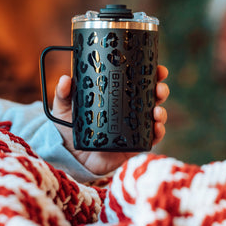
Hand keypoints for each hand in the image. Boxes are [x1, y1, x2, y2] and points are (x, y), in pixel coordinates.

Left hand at [52, 65, 169, 174]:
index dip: (152, 74)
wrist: (70, 157)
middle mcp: (129, 110)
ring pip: (154, 117)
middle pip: (152, 97)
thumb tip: (65, 79)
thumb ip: (64, 94)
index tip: (158, 69)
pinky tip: (157, 127)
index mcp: (118, 97)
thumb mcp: (65, 108)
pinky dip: (158, 133)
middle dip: (161, 90)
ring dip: (161, 112)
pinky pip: (150, 139)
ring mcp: (133, 128)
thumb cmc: (71, 129)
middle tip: (159, 87)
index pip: (138, 82)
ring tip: (157, 110)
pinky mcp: (133, 146)